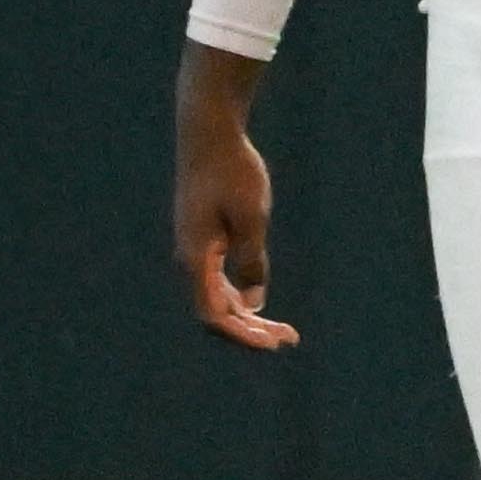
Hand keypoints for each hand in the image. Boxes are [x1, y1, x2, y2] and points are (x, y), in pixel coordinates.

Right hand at [175, 55, 292, 352]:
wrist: (209, 135)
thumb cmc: (232, 172)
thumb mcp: (252, 217)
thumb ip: (253, 259)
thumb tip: (254, 300)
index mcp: (195, 258)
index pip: (213, 315)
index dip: (242, 335)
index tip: (274, 343)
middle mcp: (190, 260)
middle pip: (216, 312)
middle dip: (250, 332)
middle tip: (290, 340)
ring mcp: (195, 251)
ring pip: (218, 298)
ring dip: (247, 318)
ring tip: (283, 330)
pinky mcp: (203, 240)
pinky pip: (218, 282)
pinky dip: (240, 297)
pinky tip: (260, 303)